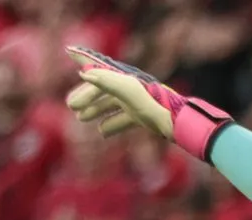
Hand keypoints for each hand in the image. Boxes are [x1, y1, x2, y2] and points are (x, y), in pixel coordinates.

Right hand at [64, 46, 231, 160]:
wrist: (181, 126)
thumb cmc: (156, 108)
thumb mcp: (130, 93)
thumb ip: (108, 82)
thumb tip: (85, 73)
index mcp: (127, 79)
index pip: (102, 69)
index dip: (86, 63)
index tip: (70, 56)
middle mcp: (133, 89)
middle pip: (105, 89)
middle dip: (87, 95)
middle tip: (71, 106)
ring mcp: (140, 103)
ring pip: (113, 104)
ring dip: (96, 109)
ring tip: (81, 119)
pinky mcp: (146, 117)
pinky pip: (125, 119)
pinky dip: (112, 124)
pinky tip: (102, 132)